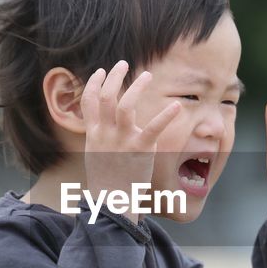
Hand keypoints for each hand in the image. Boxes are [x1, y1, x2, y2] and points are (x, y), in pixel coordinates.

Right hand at [81, 60, 180, 222]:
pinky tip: (177, 105)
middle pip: (106, 96)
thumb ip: (100, 139)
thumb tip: (104, 128)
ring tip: (147, 75)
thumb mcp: (95, 156)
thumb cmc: (107, 183)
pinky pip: (155, 127)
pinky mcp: (141, 149)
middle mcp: (105, 133)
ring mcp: (122, 140)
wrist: (112, 204)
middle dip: (114, 76)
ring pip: (125, 104)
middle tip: (123, 63)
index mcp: (93, 134)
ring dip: (137, 86)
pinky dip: (166, 115)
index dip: (94, 83)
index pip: (89, 101)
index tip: (101, 71)